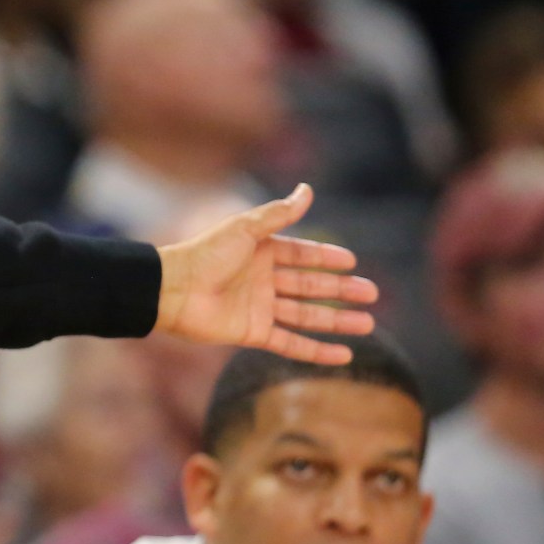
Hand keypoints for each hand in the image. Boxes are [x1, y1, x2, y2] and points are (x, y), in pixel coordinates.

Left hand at [153, 185, 377, 363]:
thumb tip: (307, 189)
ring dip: (336, 320)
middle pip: (310, 286)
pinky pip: (290, 344)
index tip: (352, 262)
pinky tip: (344, 354)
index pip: (302, 255)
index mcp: (260, 252)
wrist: (171, 290)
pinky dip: (316, 351)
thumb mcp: (244, 229)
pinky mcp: (252, 333)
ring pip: (306, 315)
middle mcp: (261, 280)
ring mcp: (258, 308)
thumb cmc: (204, 254)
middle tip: (372, 294)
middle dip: (341, 290)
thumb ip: (278, 214)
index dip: (326, 258)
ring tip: (368, 323)